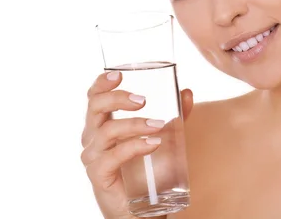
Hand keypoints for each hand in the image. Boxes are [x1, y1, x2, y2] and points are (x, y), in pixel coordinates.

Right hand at [81, 70, 192, 218]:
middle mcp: (92, 138)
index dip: (101, 83)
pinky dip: (134, 146)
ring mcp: (94, 157)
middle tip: (143, 100)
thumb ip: (176, 117)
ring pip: (107, 131)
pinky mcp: (99, 175)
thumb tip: (188, 93)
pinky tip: (153, 143)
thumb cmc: (145, 170)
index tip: (119, 74)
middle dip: (118, 98)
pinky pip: (112, 157)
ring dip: (134, 124)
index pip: (93, 98)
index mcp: (102, 125)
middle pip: (95, 108)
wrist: (140, 208)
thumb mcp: (162, 138)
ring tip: (158, 125)